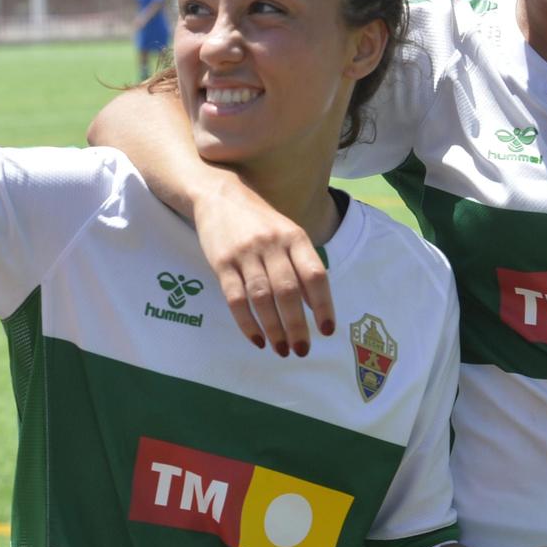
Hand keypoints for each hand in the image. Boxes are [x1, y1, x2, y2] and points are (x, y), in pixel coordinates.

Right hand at [192, 176, 333, 354]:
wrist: (219, 195)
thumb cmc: (261, 222)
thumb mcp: (288, 234)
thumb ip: (303, 266)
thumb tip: (316, 307)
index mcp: (295, 237)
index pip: (315, 274)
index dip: (323, 304)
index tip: (327, 331)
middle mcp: (272, 244)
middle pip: (288, 290)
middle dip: (297, 325)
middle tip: (302, 350)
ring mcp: (245, 253)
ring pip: (262, 297)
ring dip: (274, 328)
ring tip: (281, 349)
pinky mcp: (221, 262)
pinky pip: (235, 298)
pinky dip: (247, 322)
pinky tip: (257, 339)